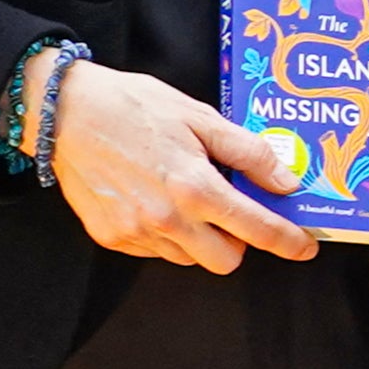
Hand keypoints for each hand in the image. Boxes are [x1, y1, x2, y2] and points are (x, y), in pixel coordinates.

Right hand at [48, 61, 321, 271]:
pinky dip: (165, 235)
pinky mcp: (110, 237)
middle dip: (238, 242)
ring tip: (185, 198)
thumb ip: (249, 154)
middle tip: (230, 211)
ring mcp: (135, 232)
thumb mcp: (201, 118)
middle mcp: (167, 219)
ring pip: (189, 258)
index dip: (288, 242)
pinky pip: (155, 251)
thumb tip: (286, 183)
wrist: (63, 111)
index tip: (305, 247)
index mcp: (195, 188)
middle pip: (226, 261)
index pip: (257, 230)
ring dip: (200, 239)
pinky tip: (155, 201)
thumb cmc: (133, 107)